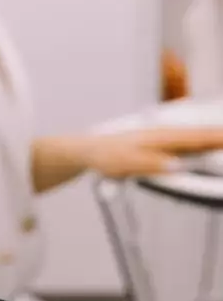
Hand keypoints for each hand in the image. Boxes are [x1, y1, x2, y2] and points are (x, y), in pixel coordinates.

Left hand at [82, 125, 222, 178]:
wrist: (90, 151)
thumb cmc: (107, 156)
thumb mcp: (126, 163)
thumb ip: (151, 163)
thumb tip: (175, 165)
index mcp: (160, 137)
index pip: (195, 137)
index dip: (215, 138)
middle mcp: (165, 135)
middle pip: (199, 135)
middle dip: (219, 135)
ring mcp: (163, 139)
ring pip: (194, 137)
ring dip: (211, 137)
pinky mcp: (161, 146)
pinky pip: (186, 143)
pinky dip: (200, 142)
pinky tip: (206, 144)